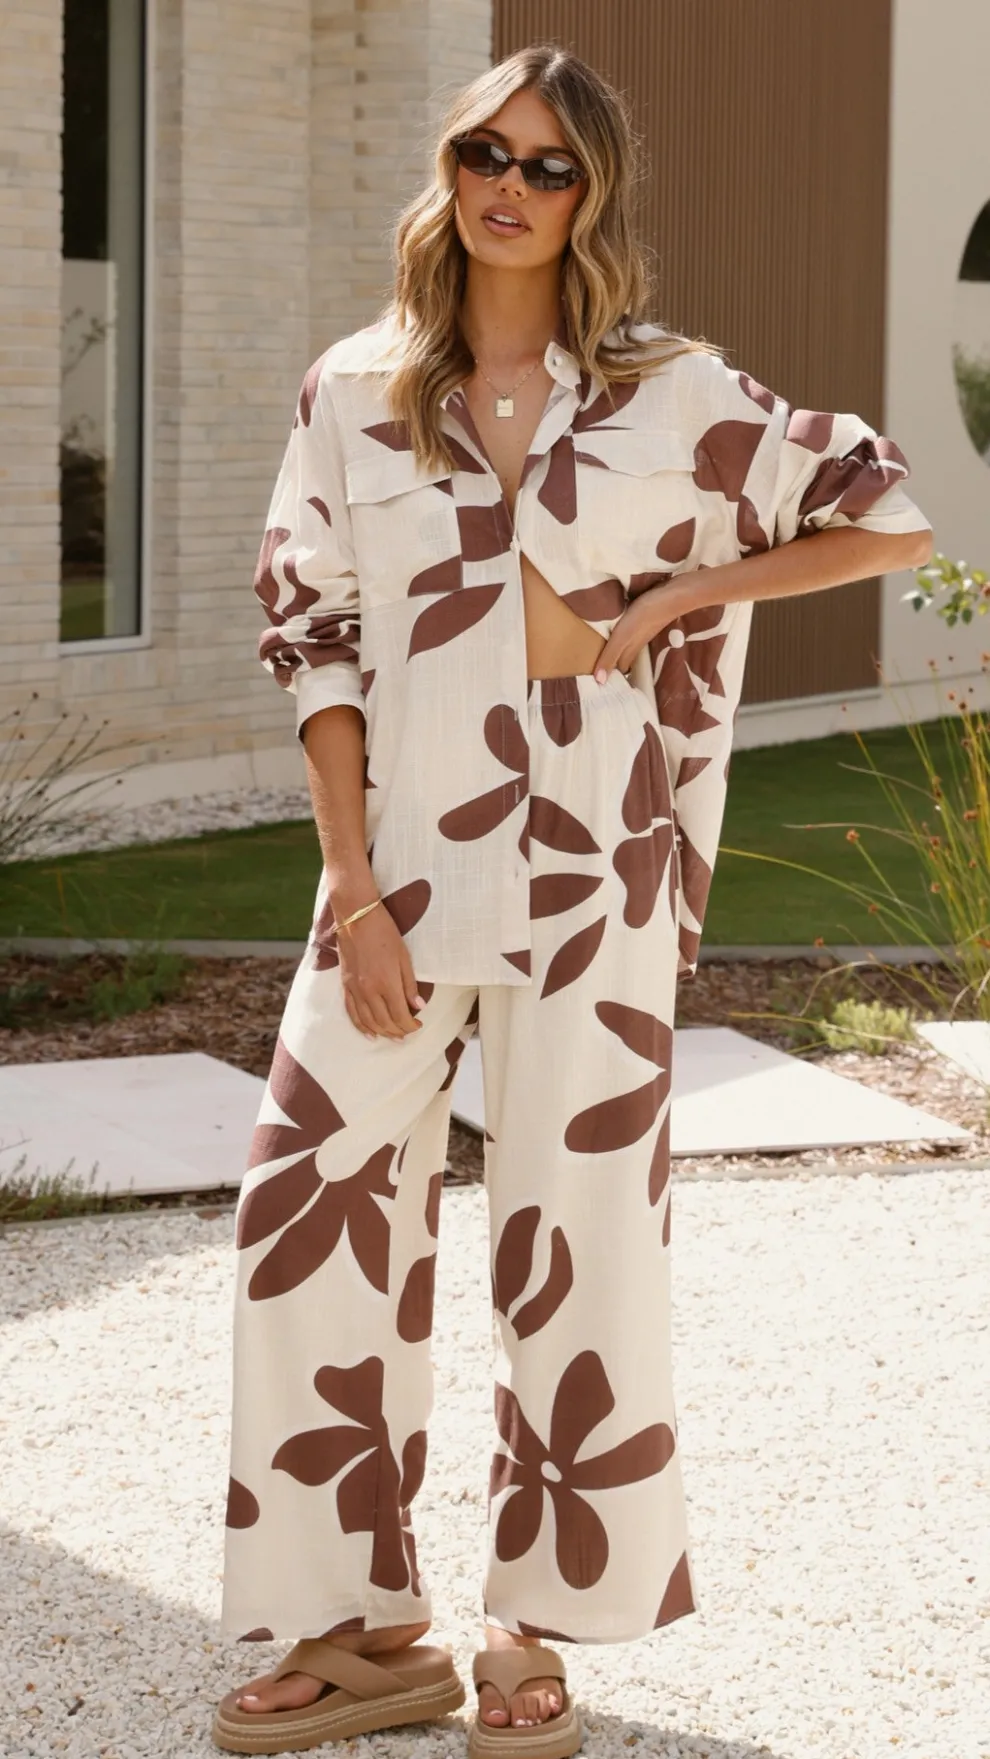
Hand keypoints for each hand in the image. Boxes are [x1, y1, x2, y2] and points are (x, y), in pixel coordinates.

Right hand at [337, 903, 426, 1040]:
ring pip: (368, 1021)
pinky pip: (352, 1012)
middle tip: (407, 1034)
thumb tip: (418, 1006)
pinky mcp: (345, 985)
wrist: (357, 918)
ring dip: (381, 1032)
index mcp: (387, 983)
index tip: (418, 1025)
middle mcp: (369, 991)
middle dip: (398, 1031)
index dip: (410, 1026)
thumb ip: (410, 985)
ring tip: (392, 1037)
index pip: (400, 1015)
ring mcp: (355, 989)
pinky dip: (361, 1026)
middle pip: (384, 1022)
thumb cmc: (385, 933)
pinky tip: (369, 1033)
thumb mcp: (404, 956)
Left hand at [593, 578, 699, 682]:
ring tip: (601, 649)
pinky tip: (615, 628)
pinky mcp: (644, 619)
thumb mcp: (622, 637)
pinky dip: (621, 634)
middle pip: (623, 658)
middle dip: (611, 663)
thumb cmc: (644, 616)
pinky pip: (630, 631)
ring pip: (627, 644)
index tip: (596, 680)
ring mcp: (642, 631)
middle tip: (596, 666)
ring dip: (616, 649)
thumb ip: (610, 656)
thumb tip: (599, 681)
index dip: (609, 676)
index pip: (619, 669)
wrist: (670, 596)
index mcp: (630, 651)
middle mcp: (636, 644)